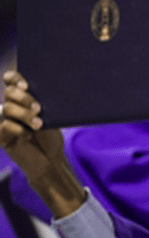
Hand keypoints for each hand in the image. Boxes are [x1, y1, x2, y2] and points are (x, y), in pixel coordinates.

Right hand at [0, 71, 84, 216]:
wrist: (51, 159)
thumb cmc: (53, 135)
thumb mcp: (53, 116)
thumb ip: (47, 103)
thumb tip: (54, 90)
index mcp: (23, 97)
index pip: (11, 79)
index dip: (15, 78)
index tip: (26, 85)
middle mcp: (12, 106)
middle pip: (9, 93)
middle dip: (24, 98)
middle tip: (39, 107)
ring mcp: (5, 121)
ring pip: (7, 109)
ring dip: (25, 114)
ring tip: (39, 124)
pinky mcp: (2, 136)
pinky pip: (4, 126)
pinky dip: (18, 129)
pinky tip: (28, 135)